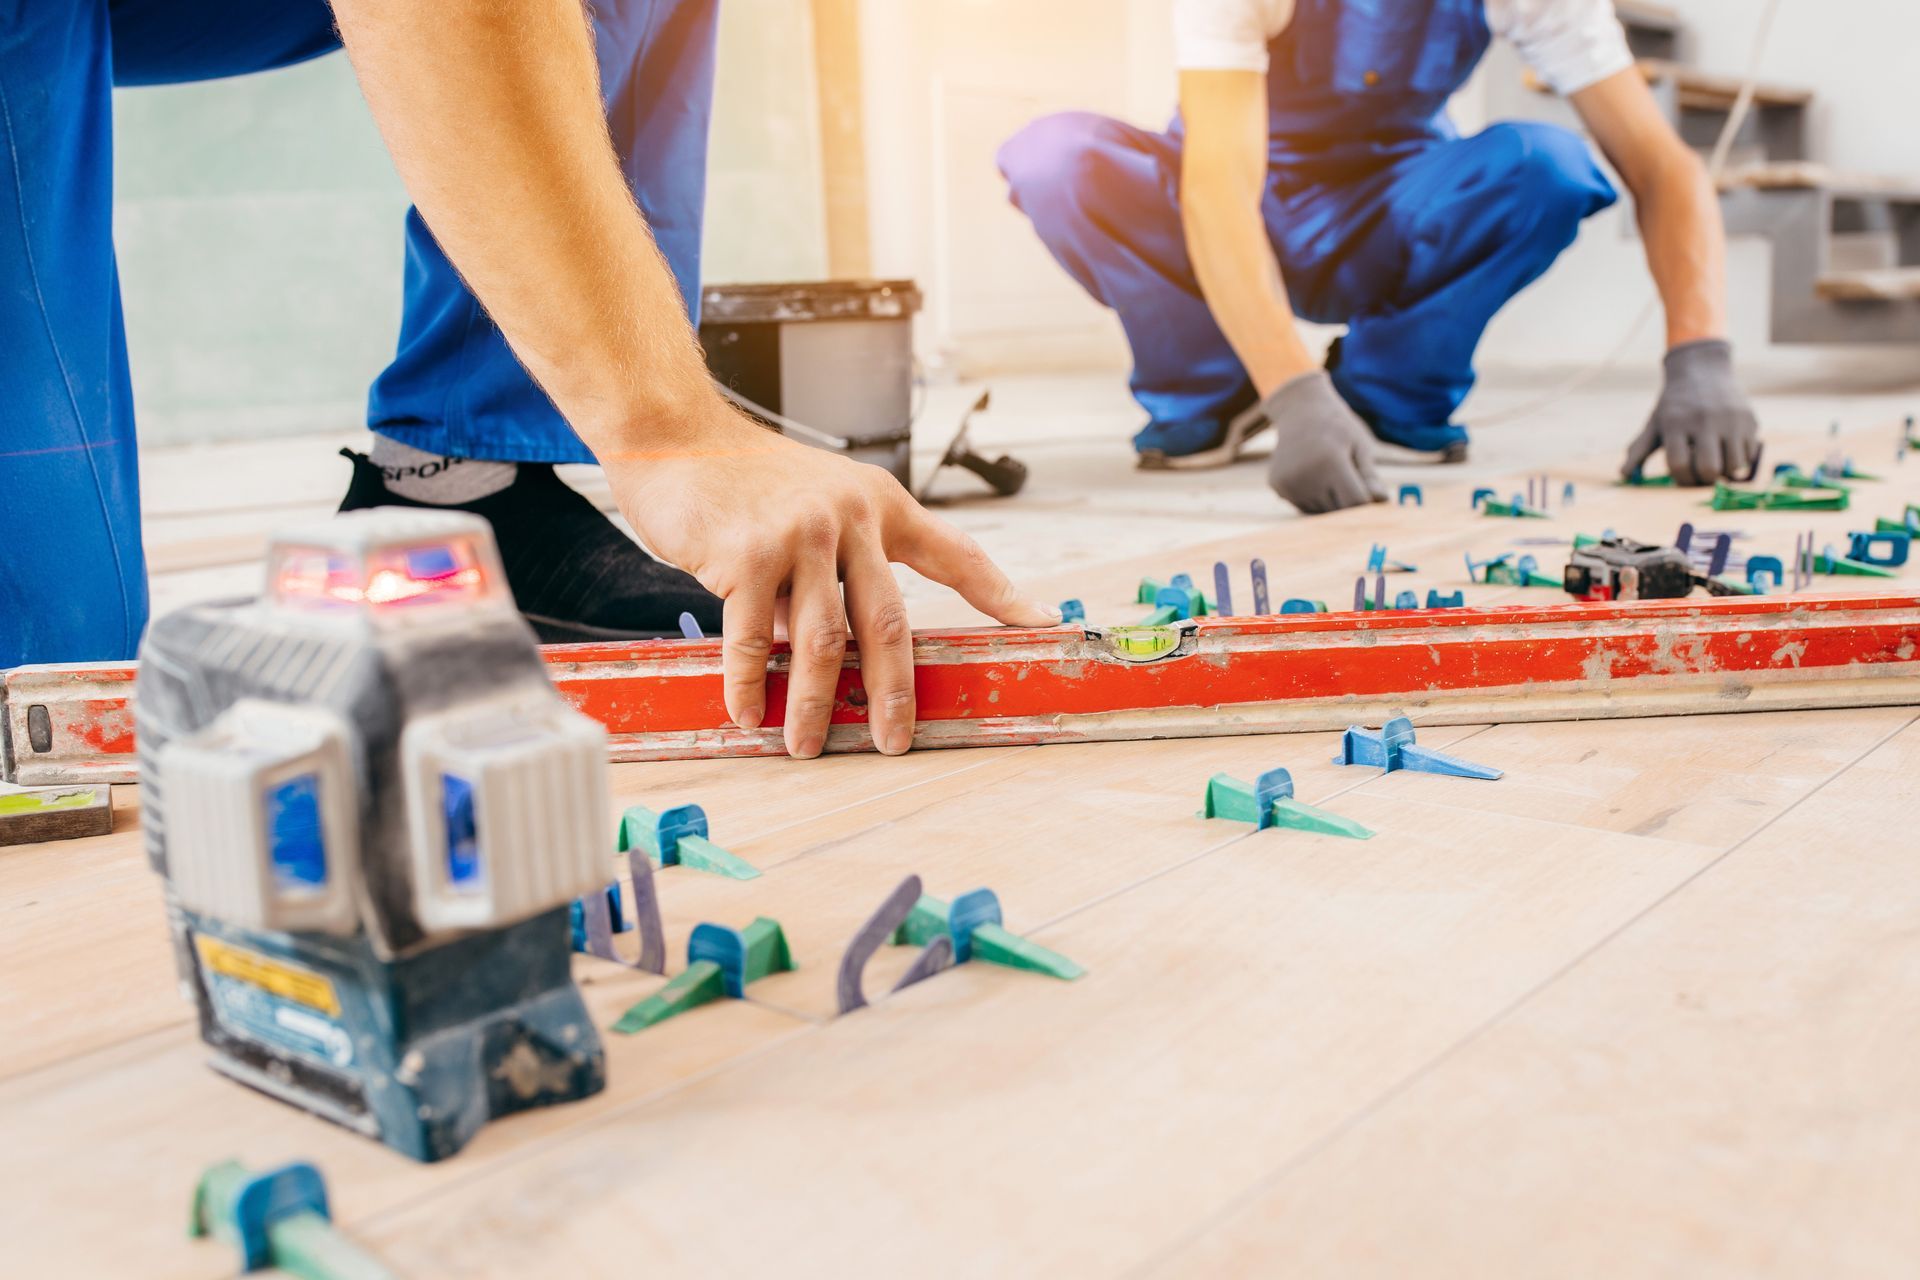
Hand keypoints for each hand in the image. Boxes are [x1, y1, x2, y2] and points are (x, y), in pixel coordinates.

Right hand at [607, 402, 1058, 758]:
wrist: (675, 434)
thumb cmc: (744, 479)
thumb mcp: (809, 510)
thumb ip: (827, 578)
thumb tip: (823, 657)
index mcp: (880, 504)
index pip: (956, 553)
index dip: (1001, 593)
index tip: (1041, 623)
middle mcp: (850, 517)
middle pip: (889, 622)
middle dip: (893, 692)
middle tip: (894, 740)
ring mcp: (799, 534)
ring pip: (822, 640)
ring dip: (812, 703)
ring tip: (805, 743)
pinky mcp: (745, 553)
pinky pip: (751, 637)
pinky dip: (748, 683)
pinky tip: (748, 711)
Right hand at [1259, 371, 1387, 513]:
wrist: (1299, 410)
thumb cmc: (1337, 426)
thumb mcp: (1359, 445)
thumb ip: (1369, 475)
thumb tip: (1383, 500)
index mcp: (1330, 462)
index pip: (1355, 502)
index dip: (1366, 500)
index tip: (1369, 491)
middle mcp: (1305, 475)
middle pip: (1337, 510)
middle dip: (1347, 501)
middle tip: (1346, 474)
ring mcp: (1288, 483)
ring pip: (1319, 512)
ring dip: (1329, 501)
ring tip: (1327, 472)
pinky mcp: (1277, 487)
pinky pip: (1303, 506)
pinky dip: (1312, 498)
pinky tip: (1311, 474)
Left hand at [1621, 339, 1759, 485]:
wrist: (1704, 370)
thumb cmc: (1675, 404)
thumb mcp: (1654, 423)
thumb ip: (1639, 449)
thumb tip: (1623, 474)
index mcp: (1676, 423)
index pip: (1679, 464)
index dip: (1681, 479)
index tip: (1682, 477)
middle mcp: (1705, 420)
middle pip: (1709, 468)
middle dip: (1703, 480)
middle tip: (1700, 476)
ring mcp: (1731, 420)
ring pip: (1733, 465)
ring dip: (1724, 472)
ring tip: (1716, 463)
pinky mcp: (1750, 420)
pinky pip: (1750, 455)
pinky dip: (1740, 460)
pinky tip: (1729, 451)